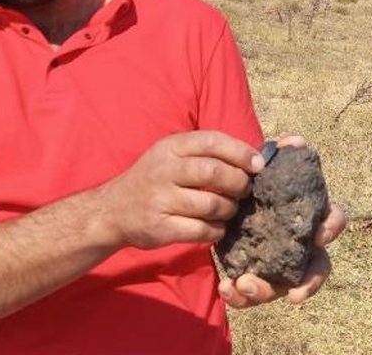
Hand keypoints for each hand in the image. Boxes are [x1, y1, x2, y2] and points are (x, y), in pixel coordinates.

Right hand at [98, 130, 263, 250]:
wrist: (113, 210)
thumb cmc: (153, 178)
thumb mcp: (171, 154)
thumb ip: (206, 152)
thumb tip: (255, 158)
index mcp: (170, 147)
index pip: (212, 142)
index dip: (241, 152)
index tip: (258, 165)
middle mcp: (164, 171)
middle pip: (214, 173)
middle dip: (238, 183)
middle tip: (245, 190)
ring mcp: (161, 200)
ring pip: (211, 205)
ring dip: (230, 209)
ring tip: (230, 209)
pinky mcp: (161, 228)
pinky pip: (202, 230)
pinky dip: (217, 230)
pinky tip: (217, 227)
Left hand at [217, 134, 346, 307]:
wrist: (228, 197)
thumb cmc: (258, 183)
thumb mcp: (267, 166)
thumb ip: (280, 153)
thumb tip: (293, 140)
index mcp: (311, 214)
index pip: (334, 220)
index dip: (331, 229)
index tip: (317, 235)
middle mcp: (301, 244)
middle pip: (317, 268)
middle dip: (309, 283)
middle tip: (294, 293)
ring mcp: (278, 263)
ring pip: (282, 287)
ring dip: (265, 291)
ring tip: (243, 284)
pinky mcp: (253, 274)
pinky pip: (250, 292)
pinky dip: (239, 295)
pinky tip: (226, 288)